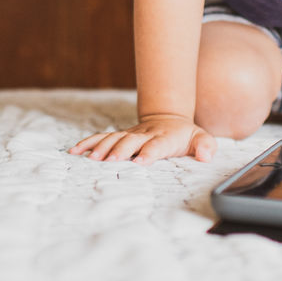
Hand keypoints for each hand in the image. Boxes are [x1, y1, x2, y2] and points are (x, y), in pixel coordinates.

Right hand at [68, 113, 216, 165]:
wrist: (168, 118)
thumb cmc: (184, 135)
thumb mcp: (201, 138)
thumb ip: (206, 146)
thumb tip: (206, 156)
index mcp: (164, 138)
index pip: (156, 145)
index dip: (148, 152)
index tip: (140, 161)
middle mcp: (144, 135)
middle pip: (130, 142)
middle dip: (119, 151)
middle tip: (108, 162)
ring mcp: (130, 135)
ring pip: (113, 138)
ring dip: (101, 147)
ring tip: (90, 159)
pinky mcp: (119, 137)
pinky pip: (101, 138)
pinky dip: (87, 143)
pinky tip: (74, 150)